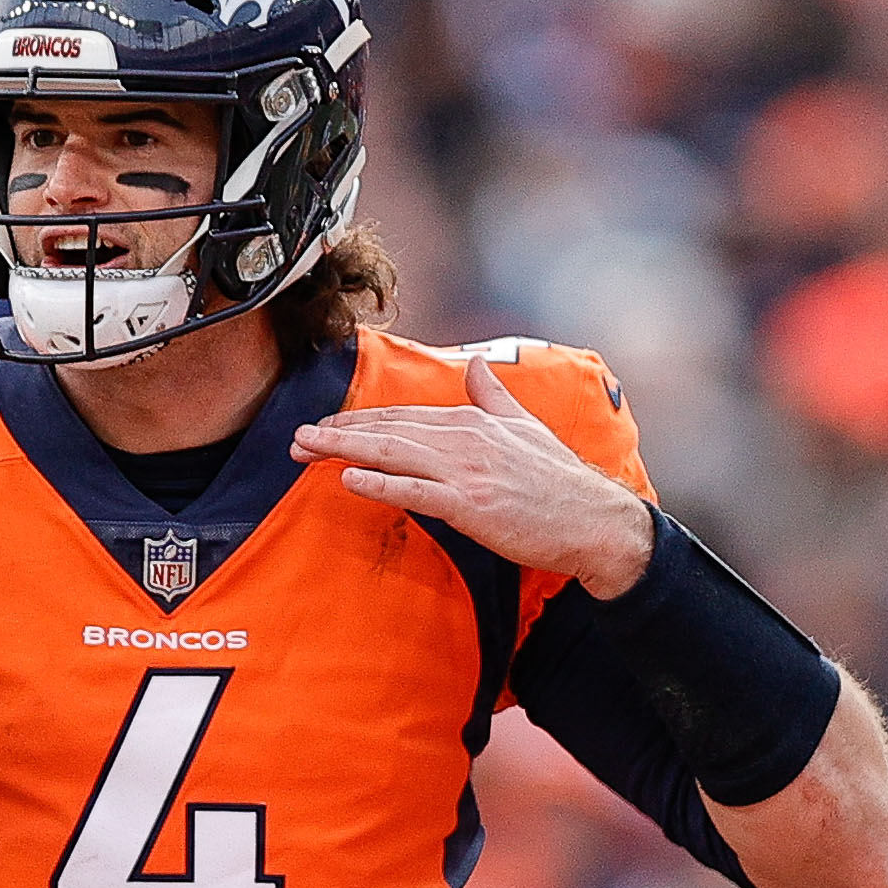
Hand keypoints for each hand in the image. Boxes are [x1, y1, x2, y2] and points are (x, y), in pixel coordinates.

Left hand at [290, 361, 653, 589]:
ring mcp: (465, 470)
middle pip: (387, 429)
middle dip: (337, 433)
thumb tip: (475, 367)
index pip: (402, 415)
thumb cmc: (559, 480)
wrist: (592, 520)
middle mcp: (464, 437)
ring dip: (344, 451)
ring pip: (392, 453)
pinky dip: (378, 483)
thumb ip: (493, 396)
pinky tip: (348, 481)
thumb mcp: (525, 426)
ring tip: (306, 451)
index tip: (324, 425)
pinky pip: (414, 491)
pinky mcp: (469, 504)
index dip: (359, 419)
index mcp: (472, 419)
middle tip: (296, 439)